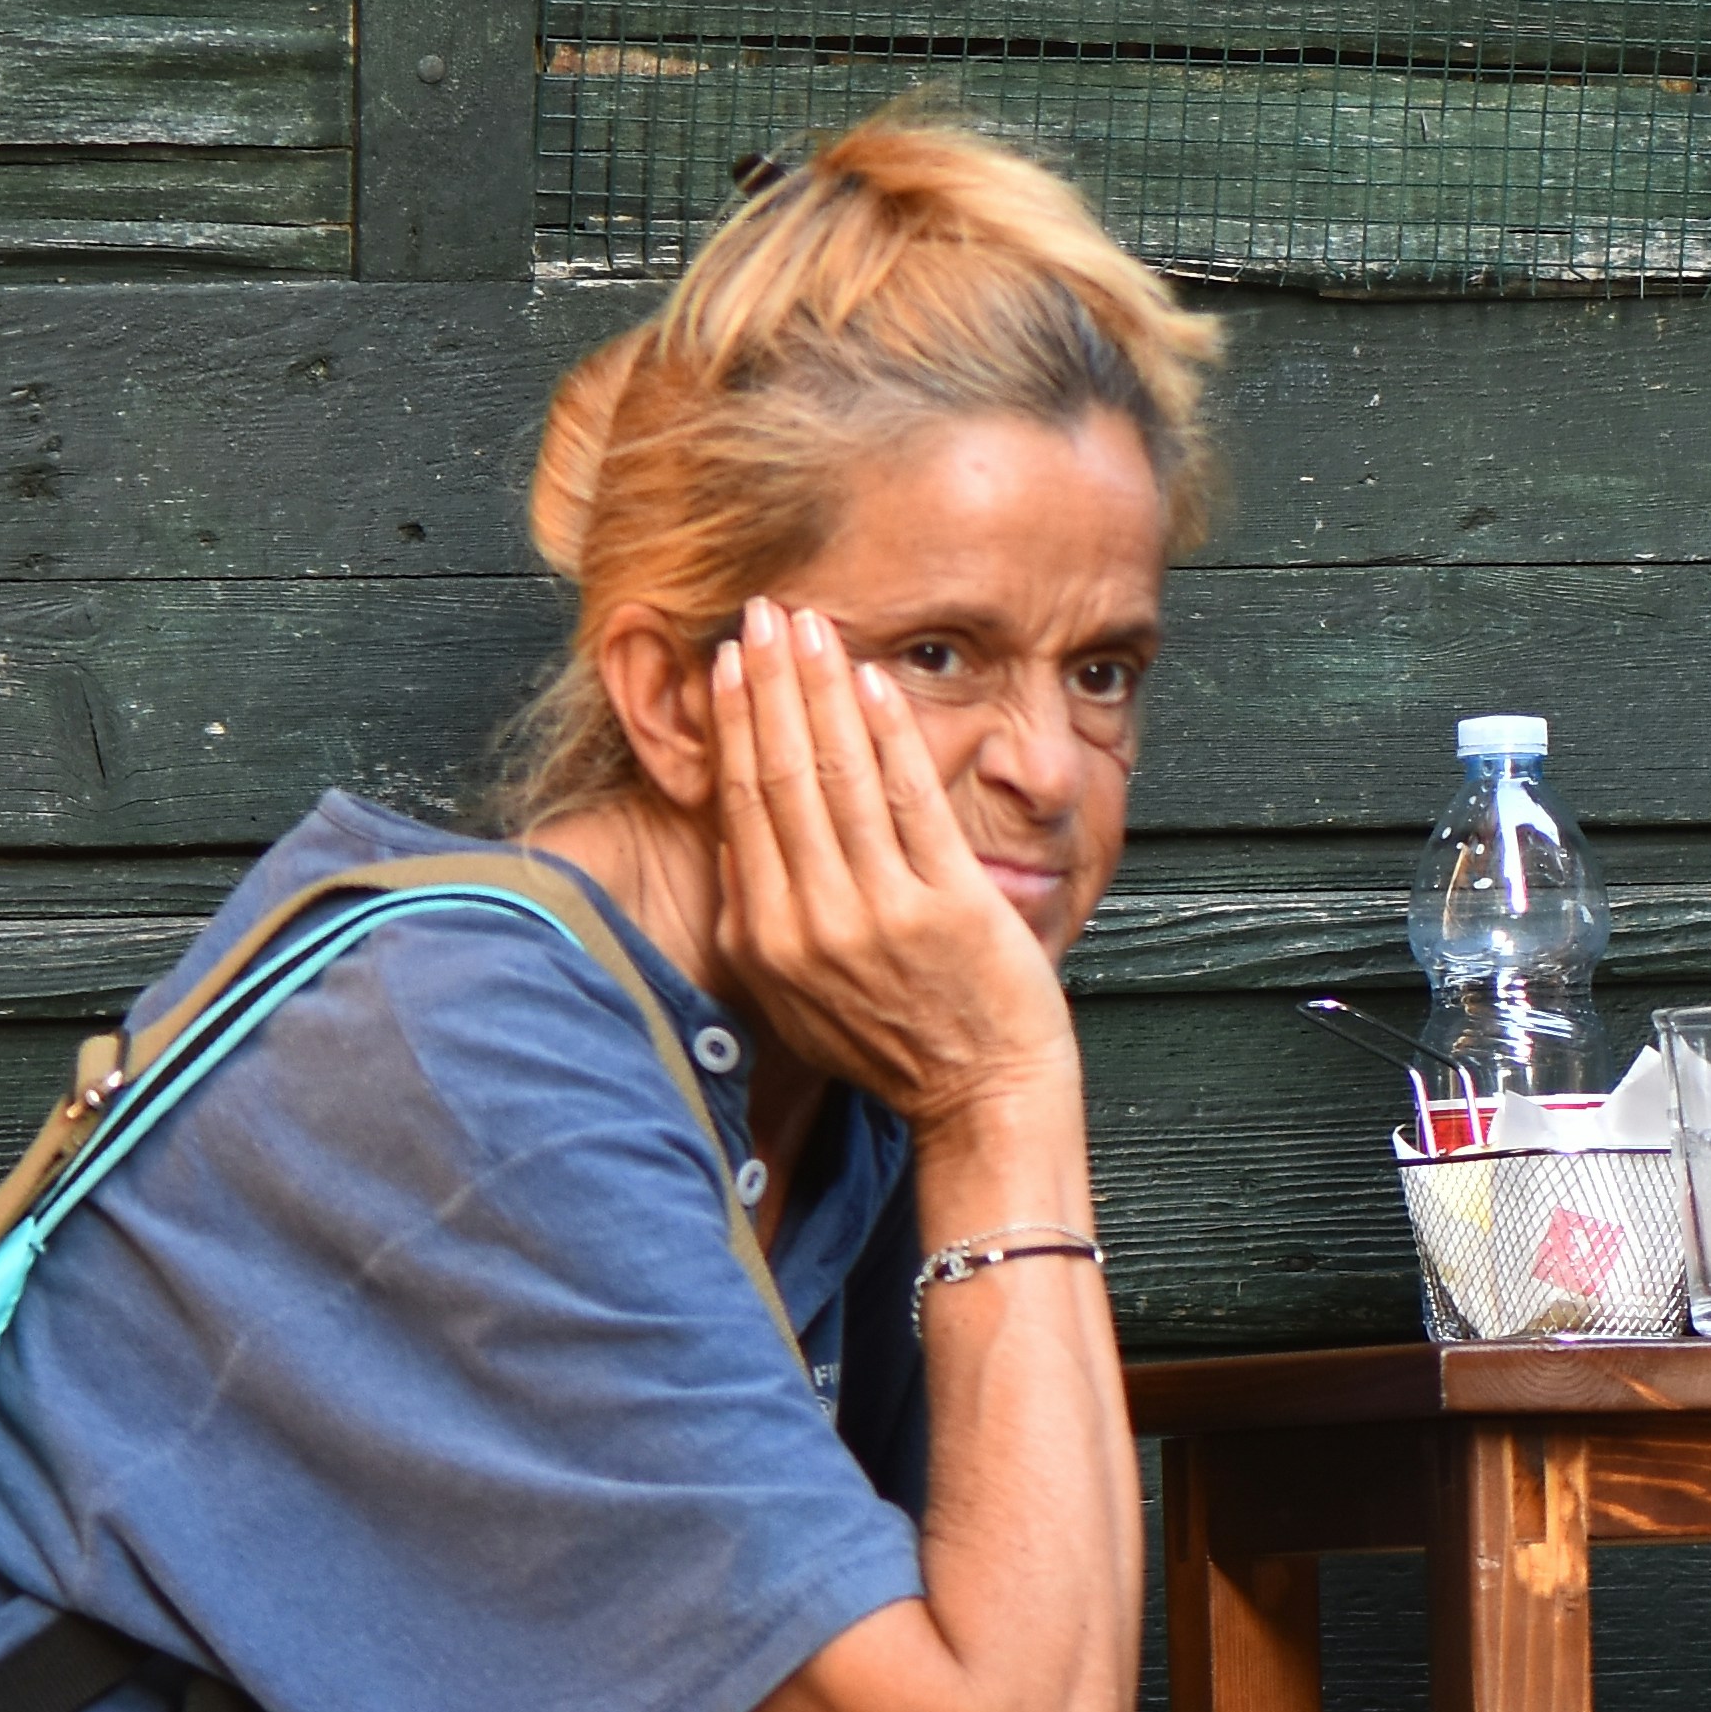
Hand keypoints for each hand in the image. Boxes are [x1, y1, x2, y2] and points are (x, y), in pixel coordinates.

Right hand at [711, 599, 1077, 1144]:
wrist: (982, 1099)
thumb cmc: (898, 1043)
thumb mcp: (800, 997)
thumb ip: (764, 921)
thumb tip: (737, 839)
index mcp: (767, 941)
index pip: (740, 805)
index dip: (734, 724)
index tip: (728, 662)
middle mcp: (812, 925)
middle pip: (779, 775)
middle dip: (769, 683)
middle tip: (761, 612)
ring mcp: (880, 914)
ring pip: (838, 776)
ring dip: (822, 689)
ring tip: (811, 625)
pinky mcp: (947, 906)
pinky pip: (909, 802)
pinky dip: (889, 736)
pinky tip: (874, 683)